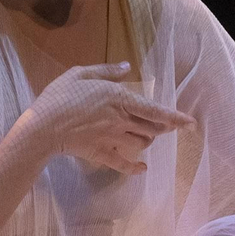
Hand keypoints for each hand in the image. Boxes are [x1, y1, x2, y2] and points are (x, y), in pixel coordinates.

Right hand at [27, 62, 194, 173]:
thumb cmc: (60, 97)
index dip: (176, 117)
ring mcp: (113, 139)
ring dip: (146, 141)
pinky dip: (135, 168)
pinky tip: (142, 168)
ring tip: (143, 136)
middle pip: (152, 128)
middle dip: (162, 128)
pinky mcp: (103, 154)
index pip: (155, 110)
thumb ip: (106, 71)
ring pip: (141, 144)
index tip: (191, 123)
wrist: (43, 127)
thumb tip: (127, 67)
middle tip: (165, 126)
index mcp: (120, 99)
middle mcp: (122, 120)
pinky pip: (124, 165)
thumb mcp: (80, 74)